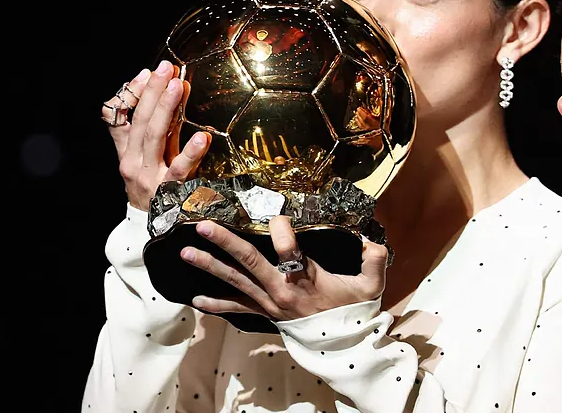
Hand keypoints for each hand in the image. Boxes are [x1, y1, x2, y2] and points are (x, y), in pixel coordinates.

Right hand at [105, 61, 208, 210]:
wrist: (151, 232)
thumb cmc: (149, 186)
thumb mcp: (140, 157)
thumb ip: (141, 127)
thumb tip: (149, 87)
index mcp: (126, 152)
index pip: (122, 117)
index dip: (135, 94)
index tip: (151, 72)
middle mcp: (133, 162)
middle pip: (141, 122)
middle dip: (154, 93)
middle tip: (168, 69)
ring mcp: (150, 177)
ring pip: (155, 139)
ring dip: (167, 110)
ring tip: (179, 87)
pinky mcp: (169, 192)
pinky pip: (180, 170)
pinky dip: (191, 153)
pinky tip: (202, 137)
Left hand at [182, 216, 387, 320]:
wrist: (342, 346)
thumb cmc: (354, 311)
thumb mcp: (371, 285)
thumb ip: (374, 259)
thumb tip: (371, 238)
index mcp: (305, 279)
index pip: (289, 251)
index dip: (281, 232)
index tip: (276, 215)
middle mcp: (281, 290)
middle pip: (249, 262)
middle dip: (225, 242)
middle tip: (203, 226)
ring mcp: (269, 303)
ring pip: (236, 281)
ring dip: (210, 266)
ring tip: (187, 252)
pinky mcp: (265, 313)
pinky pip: (236, 308)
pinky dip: (215, 304)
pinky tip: (196, 298)